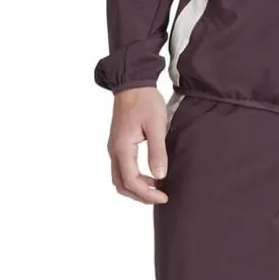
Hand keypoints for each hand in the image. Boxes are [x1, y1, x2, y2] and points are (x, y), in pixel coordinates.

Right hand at [108, 86, 169, 203]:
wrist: (132, 82)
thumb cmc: (145, 101)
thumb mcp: (156, 125)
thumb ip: (157, 151)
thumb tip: (160, 176)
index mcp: (122, 148)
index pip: (131, 181)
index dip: (147, 194)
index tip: (164, 196)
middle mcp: (114, 150)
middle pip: (122, 184)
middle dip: (140, 195)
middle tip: (160, 197)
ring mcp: (114, 147)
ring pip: (119, 178)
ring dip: (135, 187)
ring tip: (155, 187)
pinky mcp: (118, 142)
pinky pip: (121, 168)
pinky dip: (133, 177)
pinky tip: (148, 174)